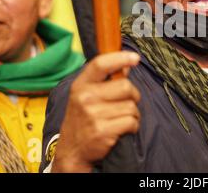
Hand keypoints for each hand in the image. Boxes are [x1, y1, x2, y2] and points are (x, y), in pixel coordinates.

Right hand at [52, 51, 140, 172]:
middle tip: (126, 102)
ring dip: (133, 113)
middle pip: (126, 86)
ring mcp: (93, 115)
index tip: (135, 57)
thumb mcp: (86, 94)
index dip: (120, 58)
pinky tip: (122, 129)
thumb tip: (127, 64)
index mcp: (81, 84)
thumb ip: (106, 78)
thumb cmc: (83, 118)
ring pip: (131, 106)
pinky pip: (132, 122)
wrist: (72, 150)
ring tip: (120, 118)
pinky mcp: (103, 131)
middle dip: (133, 95)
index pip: (100, 64)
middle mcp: (85, 97)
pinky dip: (133, 126)